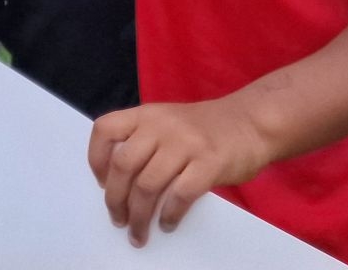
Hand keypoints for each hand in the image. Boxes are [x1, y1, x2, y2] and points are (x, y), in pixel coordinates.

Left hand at [87, 98, 273, 247]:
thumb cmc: (206, 129)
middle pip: (123, 165)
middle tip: (118, 220)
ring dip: (139, 216)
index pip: (105, 130)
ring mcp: (186, 142)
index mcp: (147, 114)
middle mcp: (162, 125)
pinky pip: (180, 195)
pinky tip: (167, 224)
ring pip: (147, 185)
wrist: (251, 122)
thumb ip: (144, 141)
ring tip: (139, 233)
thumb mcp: (168, 122)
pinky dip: (169, 215)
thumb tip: (118, 185)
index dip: (96, 160)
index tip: (101, 184)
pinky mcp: (209, 162)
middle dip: (115, 199)